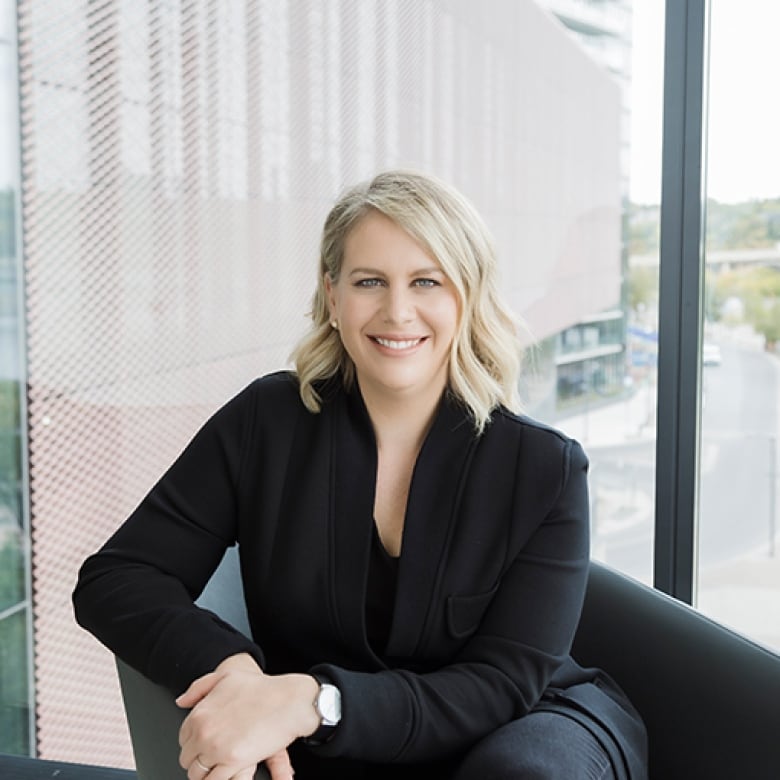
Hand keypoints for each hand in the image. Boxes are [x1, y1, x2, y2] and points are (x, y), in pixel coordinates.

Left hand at [176, 654, 318, 778]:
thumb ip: (199, 688)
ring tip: (219, 768)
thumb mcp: (226, 677)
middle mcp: (203, 733)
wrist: (288, 699)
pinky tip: (227, 775)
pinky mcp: (233, 762)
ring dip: (206, 774)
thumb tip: (182, 701)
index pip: (183, 740)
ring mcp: (216, 749)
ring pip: (197, 775)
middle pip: (188, 760)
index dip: (195, 743)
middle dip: (199, 760)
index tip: (205, 744)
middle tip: (213, 757)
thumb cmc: (261, 687)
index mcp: (199, 714)